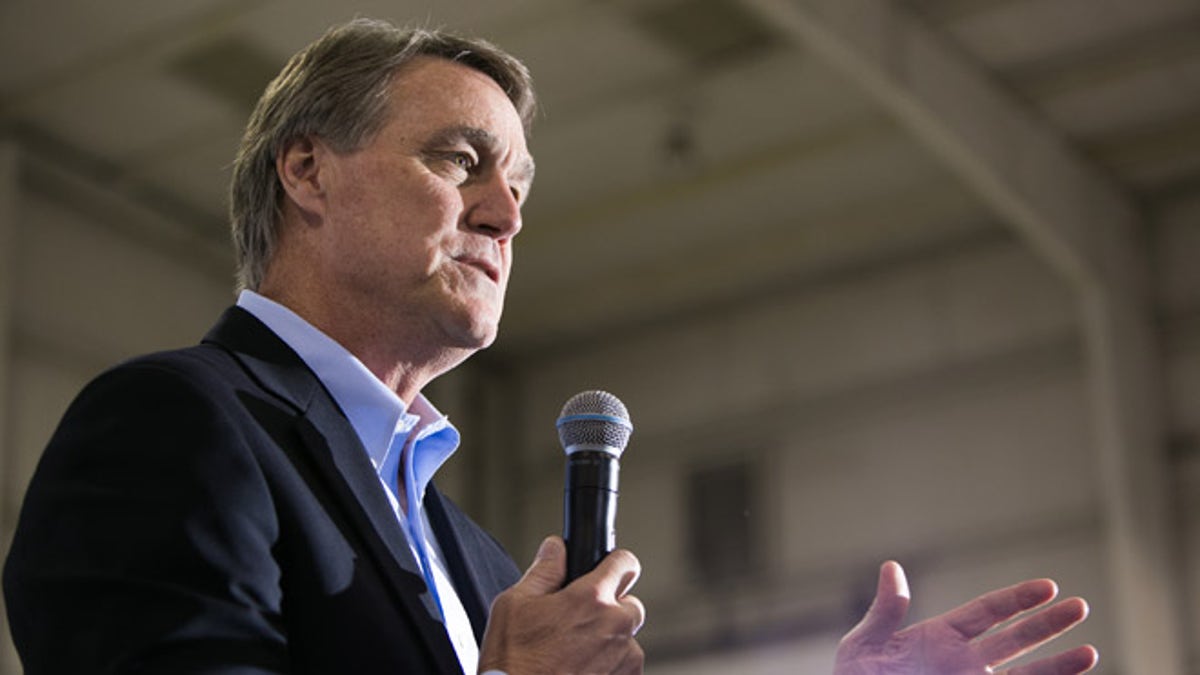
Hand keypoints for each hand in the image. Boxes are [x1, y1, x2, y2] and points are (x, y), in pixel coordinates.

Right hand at [479, 536, 644, 673]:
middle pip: (629, 604)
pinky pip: (625, 666)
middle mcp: (615, 626)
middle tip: (577, 623)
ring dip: (609, 641)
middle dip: (609, 609)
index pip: (625, 563)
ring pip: (626, 638)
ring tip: (574, 655)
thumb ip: (543, 571)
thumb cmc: (514, 663)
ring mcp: (625, 658)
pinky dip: (609, 667)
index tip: (606, 570)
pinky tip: (580, 671)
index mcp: (591, 599)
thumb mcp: (514, 605)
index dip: (614, 564)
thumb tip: (555, 548)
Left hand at [835, 561, 1097, 674]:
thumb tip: (892, 567)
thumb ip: (885, 611)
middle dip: (1048, 625)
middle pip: (1016, 639)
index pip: (988, 612)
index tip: (1049, 586)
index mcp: (941, 637)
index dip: (1018, 599)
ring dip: (1057, 667)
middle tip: (1082, 606)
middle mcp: (964, 663)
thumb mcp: (866, 644)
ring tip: (1091, 653)